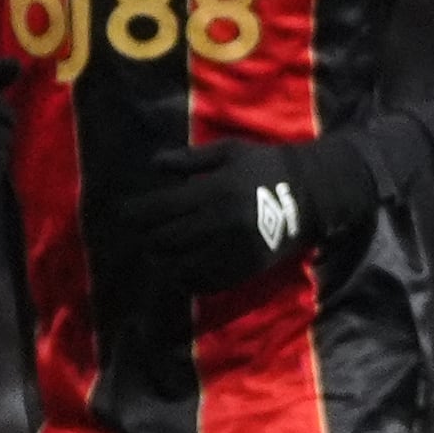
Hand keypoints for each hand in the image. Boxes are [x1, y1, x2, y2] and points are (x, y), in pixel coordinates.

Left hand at [112, 134, 381, 294]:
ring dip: (162, 259)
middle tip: (140, 231)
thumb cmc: (265, 166)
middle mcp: (221, 223)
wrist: (312, 194)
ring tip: (157, 252)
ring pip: (179, 265)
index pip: (159, 209)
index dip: (133, 212)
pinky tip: (181, 266)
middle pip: (164, 238)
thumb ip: (190, 159)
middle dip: (146, 235)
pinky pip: (204, 281)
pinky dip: (186, 276)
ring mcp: (233, 250)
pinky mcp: (245, 269)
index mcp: (215, 191)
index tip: (121, 212)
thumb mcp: (228, 151)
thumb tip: (153, 165)